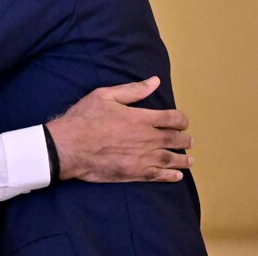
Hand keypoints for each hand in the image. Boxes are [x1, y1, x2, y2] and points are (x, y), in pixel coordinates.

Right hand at [46, 77, 192, 182]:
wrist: (69, 146)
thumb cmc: (84, 119)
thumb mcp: (105, 96)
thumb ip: (132, 90)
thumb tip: (155, 81)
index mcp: (141, 118)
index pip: (172, 118)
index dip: (181, 120)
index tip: (182, 122)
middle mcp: (146, 138)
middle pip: (174, 139)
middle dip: (184, 140)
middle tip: (189, 141)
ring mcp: (142, 158)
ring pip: (170, 159)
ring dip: (182, 159)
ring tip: (188, 159)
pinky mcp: (134, 173)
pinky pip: (159, 175)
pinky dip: (171, 176)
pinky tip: (177, 176)